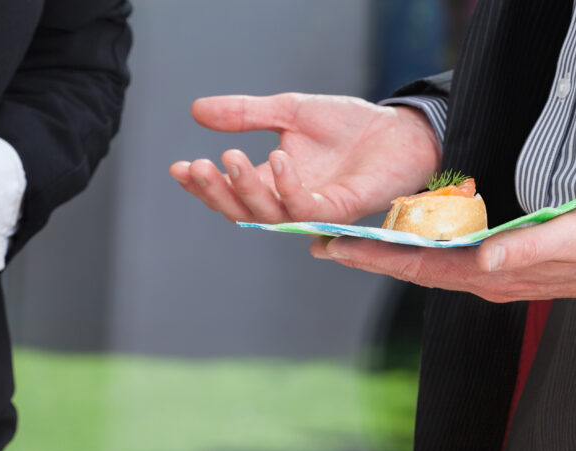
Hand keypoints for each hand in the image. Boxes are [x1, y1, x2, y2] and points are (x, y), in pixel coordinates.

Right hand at [170, 93, 439, 224]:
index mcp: (272, 184)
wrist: (398, 129)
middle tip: (197, 166)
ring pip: (268, 215)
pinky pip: (306, 208)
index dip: (201, 185)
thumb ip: (245, 114)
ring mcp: (313, 210)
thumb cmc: (348, 126)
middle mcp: (288, 203)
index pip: (229, 193)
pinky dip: (288, 186)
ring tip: (230, 157)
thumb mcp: (288, 111)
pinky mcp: (339, 210)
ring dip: (246, 189)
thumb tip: (196, 110)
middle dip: (215, 192)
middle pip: (241, 212)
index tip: (177, 167)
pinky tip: (276, 158)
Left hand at [311, 202, 575, 300]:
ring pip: (431, 266)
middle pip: (415, 269)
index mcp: (495, 276)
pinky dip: (424, 249)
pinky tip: (411, 240)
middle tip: (321, 244)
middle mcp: (489, 280)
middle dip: (367, 257)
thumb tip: (482, 259)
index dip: (373, 258)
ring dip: (391, 254)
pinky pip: (454, 259)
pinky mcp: (511, 265)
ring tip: (352, 242)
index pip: (420, 267)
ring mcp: (499, 275)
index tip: (333, 249)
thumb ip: (528, 248)